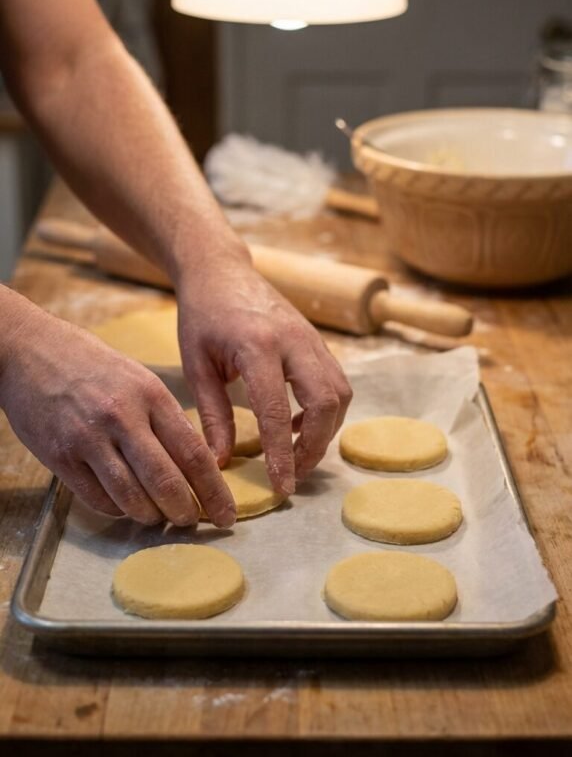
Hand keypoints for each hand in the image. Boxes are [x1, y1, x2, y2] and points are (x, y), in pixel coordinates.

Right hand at [0, 307, 235, 526]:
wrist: (28, 350)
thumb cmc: (90, 364)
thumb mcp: (138, 378)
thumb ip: (165, 418)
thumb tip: (195, 464)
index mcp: (150, 394)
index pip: (193, 453)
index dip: (214, 490)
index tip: (226, 513)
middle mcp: (122, 417)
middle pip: (166, 482)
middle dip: (186, 512)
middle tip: (193, 522)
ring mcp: (88, 438)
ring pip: (131, 497)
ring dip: (151, 516)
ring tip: (159, 517)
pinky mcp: (60, 456)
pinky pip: (97, 498)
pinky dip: (117, 510)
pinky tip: (124, 506)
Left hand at [176, 254, 351, 495]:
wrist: (221, 270)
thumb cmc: (202, 315)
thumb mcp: (196, 365)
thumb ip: (211, 415)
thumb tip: (219, 463)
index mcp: (258, 345)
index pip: (277, 411)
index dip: (282, 454)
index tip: (282, 486)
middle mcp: (294, 341)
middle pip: (325, 402)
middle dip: (315, 446)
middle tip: (293, 474)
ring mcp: (312, 338)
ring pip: (339, 394)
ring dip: (325, 430)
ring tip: (296, 454)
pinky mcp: (318, 341)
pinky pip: (336, 382)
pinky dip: (325, 411)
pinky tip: (297, 424)